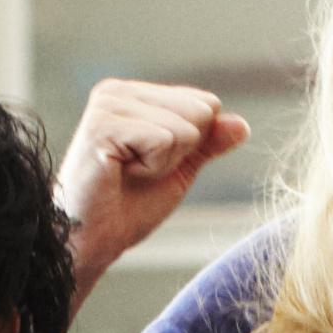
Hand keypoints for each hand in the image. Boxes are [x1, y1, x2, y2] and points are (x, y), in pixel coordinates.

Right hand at [54, 79, 245, 274]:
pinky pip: (165, 139)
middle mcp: (118, 91)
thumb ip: (208, 144)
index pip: (204, 103)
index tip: (151, 164)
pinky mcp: (103, 124)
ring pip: (186, 127)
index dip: (191, 146)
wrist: (89, 242)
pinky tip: (120, 174)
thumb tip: (242, 125)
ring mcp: (108, 104)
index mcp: (134, 94)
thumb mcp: (178, 171)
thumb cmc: (126, 209)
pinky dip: (152, 167)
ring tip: (127, 173)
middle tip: (138, 172)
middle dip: (180, 153)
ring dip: (164, 163)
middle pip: (201, 111)